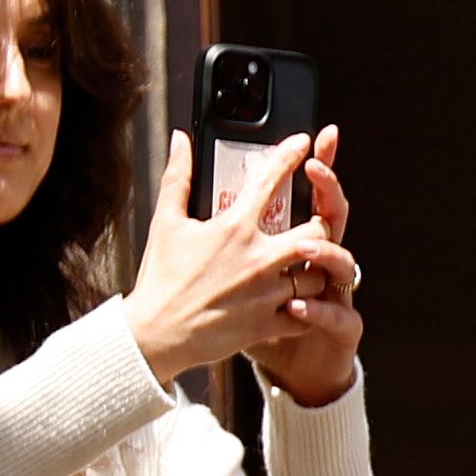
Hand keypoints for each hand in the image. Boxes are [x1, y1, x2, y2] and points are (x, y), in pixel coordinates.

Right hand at [124, 132, 357, 385]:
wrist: (154, 333)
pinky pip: (307, 313)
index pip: (270, 180)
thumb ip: (178, 178)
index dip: (290, 155)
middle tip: (314, 226)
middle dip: (321, 226)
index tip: (302, 143)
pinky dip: (310, 308)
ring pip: (318, 274)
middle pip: (317, 230)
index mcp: (234, 228)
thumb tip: (181, 141)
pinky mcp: (267, 323)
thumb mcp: (166, 223)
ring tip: (306, 266)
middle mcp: (257, 258)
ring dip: (317, 269)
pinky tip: (300, 302)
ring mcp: (266, 292)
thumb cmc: (160, 280)